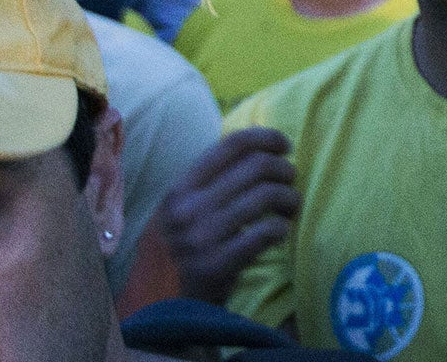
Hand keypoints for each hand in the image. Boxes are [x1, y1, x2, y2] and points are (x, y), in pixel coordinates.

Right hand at [157, 128, 299, 303]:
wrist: (156, 310)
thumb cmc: (173, 255)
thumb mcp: (175, 213)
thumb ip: (205, 185)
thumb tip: (256, 150)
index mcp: (180, 190)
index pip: (232, 144)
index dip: (268, 138)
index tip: (285, 147)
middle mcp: (188, 209)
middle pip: (257, 166)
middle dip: (284, 170)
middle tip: (290, 182)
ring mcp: (201, 237)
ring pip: (267, 195)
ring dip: (290, 198)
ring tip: (290, 208)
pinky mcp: (217, 264)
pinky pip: (266, 232)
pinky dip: (281, 228)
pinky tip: (280, 232)